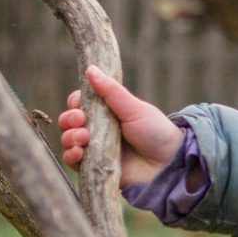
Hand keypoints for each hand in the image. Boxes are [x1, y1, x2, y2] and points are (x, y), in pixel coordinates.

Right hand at [59, 65, 182, 186]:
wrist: (169, 164)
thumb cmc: (156, 132)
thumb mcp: (134, 108)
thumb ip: (111, 91)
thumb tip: (91, 69)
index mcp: (107, 111)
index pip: (80, 103)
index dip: (75, 103)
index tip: (80, 105)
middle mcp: (98, 129)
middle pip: (69, 121)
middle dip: (70, 119)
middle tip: (82, 122)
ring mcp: (96, 148)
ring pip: (68, 140)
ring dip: (69, 137)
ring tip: (84, 138)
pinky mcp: (95, 168)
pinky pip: (73, 162)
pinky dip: (70, 156)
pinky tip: (79, 153)